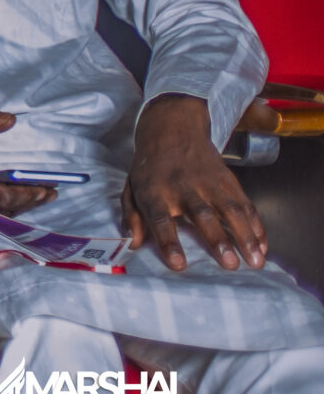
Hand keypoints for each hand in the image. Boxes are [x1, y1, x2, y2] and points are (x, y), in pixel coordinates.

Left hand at [124, 94, 264, 271]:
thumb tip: (135, 245)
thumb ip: (132, 217)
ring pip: (230, 209)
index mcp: (155, 192)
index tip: (178, 265)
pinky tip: (262, 246)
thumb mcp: (131, 188)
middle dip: (217, 240)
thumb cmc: (151, 168)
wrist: (172, 129)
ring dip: (245, 235)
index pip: (160, 219)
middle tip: (230, 265)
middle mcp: (183, 188)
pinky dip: (256, 225)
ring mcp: (209, 183)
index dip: (169, 241)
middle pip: (201, 214)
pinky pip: (245, 204)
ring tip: (256, 261)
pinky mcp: (228, 180)